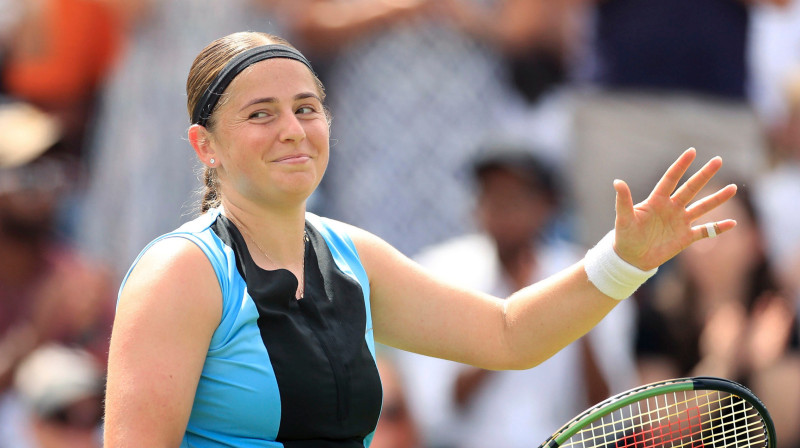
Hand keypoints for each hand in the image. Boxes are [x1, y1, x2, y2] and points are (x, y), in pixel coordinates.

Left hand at [613, 148, 737, 270]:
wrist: (631, 258)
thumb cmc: (625, 236)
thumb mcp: (624, 218)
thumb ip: (623, 201)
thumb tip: (617, 182)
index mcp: (657, 200)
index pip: (671, 179)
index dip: (680, 165)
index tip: (692, 151)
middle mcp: (672, 208)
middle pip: (691, 188)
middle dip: (704, 175)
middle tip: (718, 160)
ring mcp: (680, 222)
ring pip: (702, 207)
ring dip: (717, 199)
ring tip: (733, 188)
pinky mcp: (686, 237)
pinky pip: (705, 231)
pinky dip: (718, 228)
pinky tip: (732, 223)